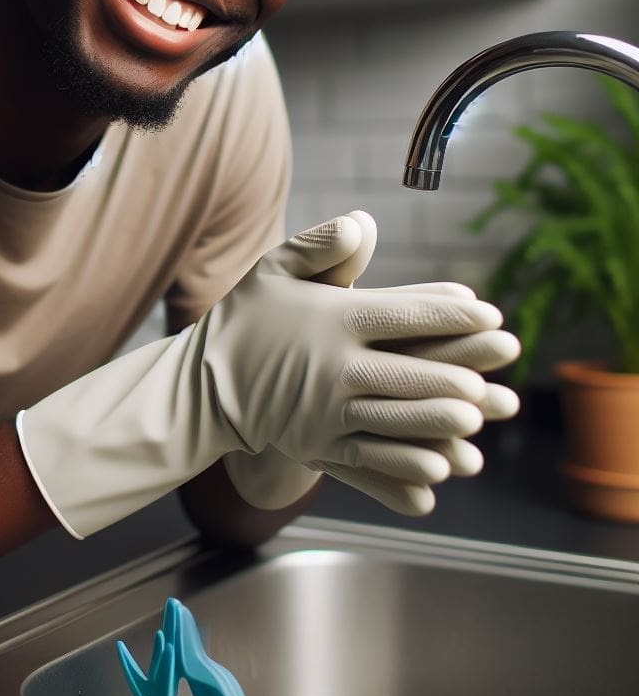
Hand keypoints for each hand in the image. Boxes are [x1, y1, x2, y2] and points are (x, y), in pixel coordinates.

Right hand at [18, 220, 515, 535]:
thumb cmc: (247, 318)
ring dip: (436, 422)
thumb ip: (320, 245)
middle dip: (453, 376)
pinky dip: (403, 467)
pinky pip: (368, 459)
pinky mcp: (318, 444)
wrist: (204, 383)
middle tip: (491, 380)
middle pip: (406, 373)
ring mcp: (325, 410)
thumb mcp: (274, 269)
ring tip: (473, 422)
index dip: (449, 313)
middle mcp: (333, 367)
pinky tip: (435, 472)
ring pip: (393, 420)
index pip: (402, 314)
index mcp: (332, 319)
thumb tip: (364, 223)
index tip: (488, 312)